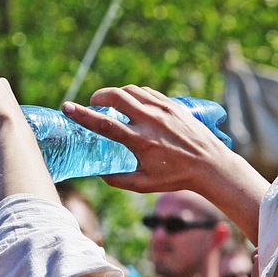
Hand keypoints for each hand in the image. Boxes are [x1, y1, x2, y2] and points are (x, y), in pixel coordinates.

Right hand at [63, 84, 267, 243]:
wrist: (210, 165)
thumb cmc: (176, 178)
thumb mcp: (144, 185)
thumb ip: (118, 180)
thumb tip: (100, 173)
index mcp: (140, 141)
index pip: (104, 124)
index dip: (82, 114)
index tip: (67, 106)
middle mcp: (150, 121)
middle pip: (116, 97)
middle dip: (99, 96)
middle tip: (93, 103)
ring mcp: (163, 110)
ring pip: (131, 91)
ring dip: (116, 94)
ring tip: (111, 103)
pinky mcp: (173, 105)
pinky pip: (146, 93)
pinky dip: (133, 94)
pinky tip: (131, 103)